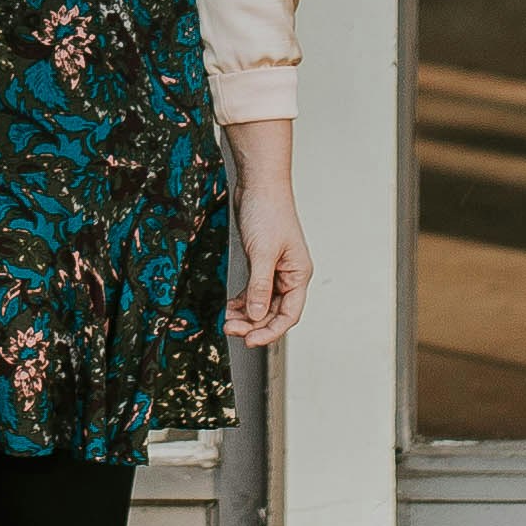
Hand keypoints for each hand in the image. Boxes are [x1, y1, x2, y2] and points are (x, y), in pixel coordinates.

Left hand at [222, 118, 309, 345]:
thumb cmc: (268, 212)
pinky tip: (229, 307)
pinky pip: (254, 291)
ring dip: (246, 315)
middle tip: (230, 329)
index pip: (289, 314)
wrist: (259, 184)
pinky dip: (243, 301)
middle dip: (253, 324)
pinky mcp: (261, 263)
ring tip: (226, 320)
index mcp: (298, 274)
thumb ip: (260, 286)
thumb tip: (256, 316)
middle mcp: (290, 275)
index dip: (270, 331)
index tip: (249, 340)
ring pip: (262, 304)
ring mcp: (275, 270)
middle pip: (274, 312)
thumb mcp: (263, 253)